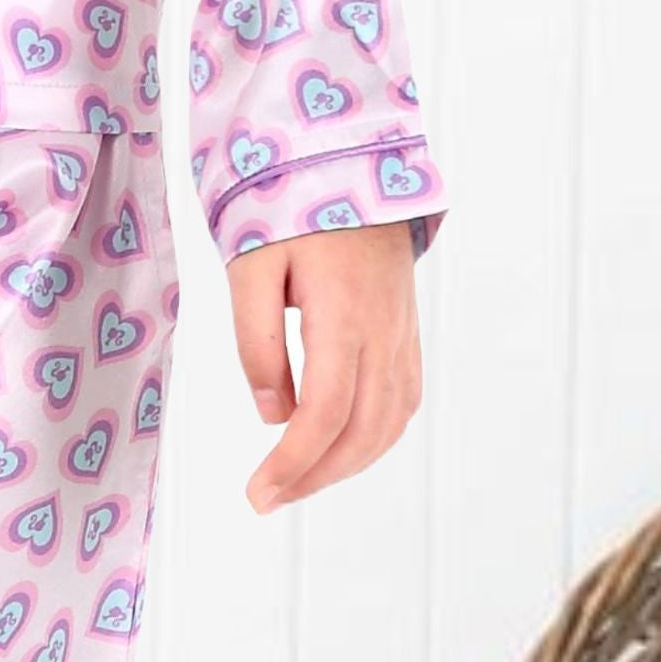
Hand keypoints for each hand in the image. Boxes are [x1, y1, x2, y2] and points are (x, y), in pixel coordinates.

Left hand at [225, 217, 421, 513]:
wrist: (354, 164)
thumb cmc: (294, 207)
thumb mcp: (253, 264)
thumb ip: (255, 340)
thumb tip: (270, 414)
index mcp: (344, 315)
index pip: (323, 413)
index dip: (292, 463)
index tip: (257, 494)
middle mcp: (384, 332)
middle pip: (360, 432)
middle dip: (314, 476)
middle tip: (267, 497)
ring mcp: (403, 333)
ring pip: (388, 424)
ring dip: (345, 465)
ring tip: (296, 480)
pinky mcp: (407, 332)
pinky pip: (402, 402)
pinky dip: (374, 438)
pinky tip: (341, 448)